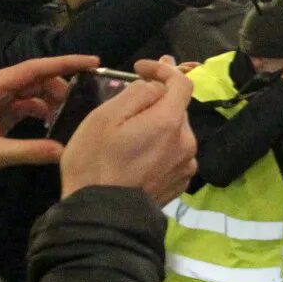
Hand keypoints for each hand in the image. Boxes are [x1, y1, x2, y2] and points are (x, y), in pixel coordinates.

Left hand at [0, 53, 96, 185]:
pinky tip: (47, 122)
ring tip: (65, 114)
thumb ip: (29, 151)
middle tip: (79, 100)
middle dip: (57, 85)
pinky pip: (18, 105)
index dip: (63, 64)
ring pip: (25, 91)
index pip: (31, 69)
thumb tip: (65, 151)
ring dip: (47, 99)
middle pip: (30, 78)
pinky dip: (35, 110)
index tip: (92, 62)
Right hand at [60, 58, 197, 205]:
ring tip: (130, 129)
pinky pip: (174, 152)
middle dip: (157, 98)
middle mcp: (187, 142)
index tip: (140, 67)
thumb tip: (157, 85)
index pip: (182, 82)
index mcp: (170, 122)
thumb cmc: (95, 161)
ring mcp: (186, 164)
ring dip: (158, 123)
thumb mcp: (106, 117)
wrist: (101, 213)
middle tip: (130, 98)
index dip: (163, 68)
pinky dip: (161, 145)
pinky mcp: (180, 182)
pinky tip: (138, 153)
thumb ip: (137, 94)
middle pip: (178, 108)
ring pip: (176, 131)